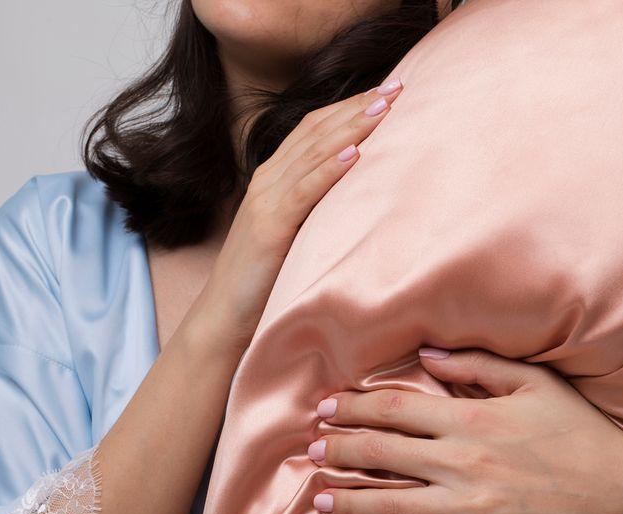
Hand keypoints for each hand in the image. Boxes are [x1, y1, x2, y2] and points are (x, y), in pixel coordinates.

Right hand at [187, 79, 403, 356]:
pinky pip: (303, 191)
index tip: (389, 91)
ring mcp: (267, 200)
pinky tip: (354, 154)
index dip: (351, 106)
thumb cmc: (266, 280)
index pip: (316, 129)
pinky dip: (329, 170)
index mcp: (276, 178)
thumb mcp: (298, 235)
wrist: (225, 317)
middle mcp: (269, 180)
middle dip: (358, 106)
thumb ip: (320, 210)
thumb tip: (364, 197)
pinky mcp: (269, 226)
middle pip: (317, 130)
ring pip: (313, 153)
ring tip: (384, 108)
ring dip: (351, 127)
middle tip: (398, 86)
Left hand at [307, 347, 622, 513]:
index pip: (395, 409)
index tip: (325, 406)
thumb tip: (426, 354)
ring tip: (319, 497)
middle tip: (312, 448)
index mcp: (472, 418)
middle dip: (339, 449)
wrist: (621, 492)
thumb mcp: (536, 383)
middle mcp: (462, 462)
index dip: (353, 406)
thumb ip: (478, 364)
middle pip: (381, 454)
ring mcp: (469, 508)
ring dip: (348, 500)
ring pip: (390, 506)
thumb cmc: (579, 432)